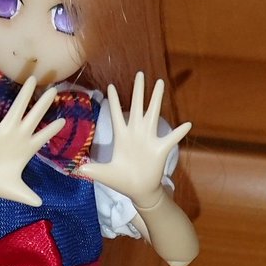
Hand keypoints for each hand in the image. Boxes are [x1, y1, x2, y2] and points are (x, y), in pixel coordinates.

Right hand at [0, 76, 64, 206]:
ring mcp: (4, 132)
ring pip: (16, 110)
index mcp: (27, 149)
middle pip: (34, 116)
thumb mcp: (17, 192)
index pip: (44, 136)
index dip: (53, 129)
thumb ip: (29, 197)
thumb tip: (40, 206)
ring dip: (24, 95)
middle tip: (54, 89)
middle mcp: (18, 137)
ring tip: (32, 80)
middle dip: (44, 103)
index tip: (64, 120)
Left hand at [80, 73, 190, 207]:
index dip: (114, 101)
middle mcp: (136, 133)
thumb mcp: (104, 175)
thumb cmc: (122, 182)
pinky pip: (171, 138)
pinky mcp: (160, 149)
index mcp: (122, 137)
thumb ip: (92, 169)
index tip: (111, 86)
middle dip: (138, 90)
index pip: (116, 114)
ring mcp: (149, 139)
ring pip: (153, 113)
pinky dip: (179, 132)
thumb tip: (77, 169)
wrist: (139, 191)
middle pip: (137, 107)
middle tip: (140, 74)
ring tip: (160, 83)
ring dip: (156, 99)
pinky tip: (188, 124)